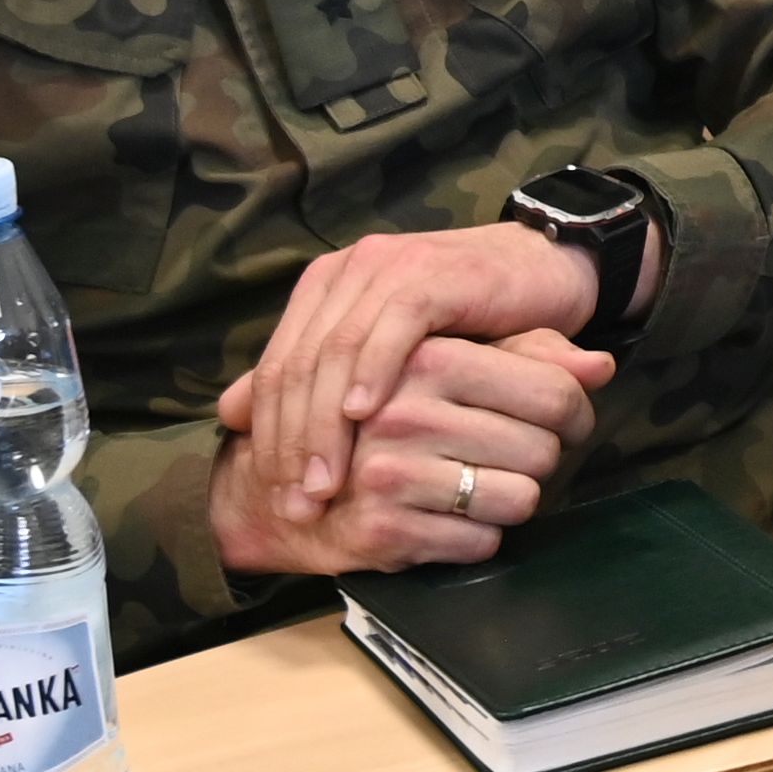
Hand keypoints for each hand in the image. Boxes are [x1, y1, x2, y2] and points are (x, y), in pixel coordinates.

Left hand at [219, 219, 604, 536]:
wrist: (543, 269)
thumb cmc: (466, 322)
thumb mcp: (382, 352)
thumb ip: (314, 377)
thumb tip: (229, 414)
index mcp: (326, 286)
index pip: (278, 367)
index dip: (271, 437)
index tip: (276, 497)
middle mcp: (348, 271)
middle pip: (299, 364)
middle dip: (292, 442)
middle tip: (296, 504)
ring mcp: (389, 268)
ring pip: (336, 352)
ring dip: (325, 424)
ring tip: (326, 484)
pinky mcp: (431, 274)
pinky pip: (392, 329)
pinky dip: (372, 373)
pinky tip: (364, 419)